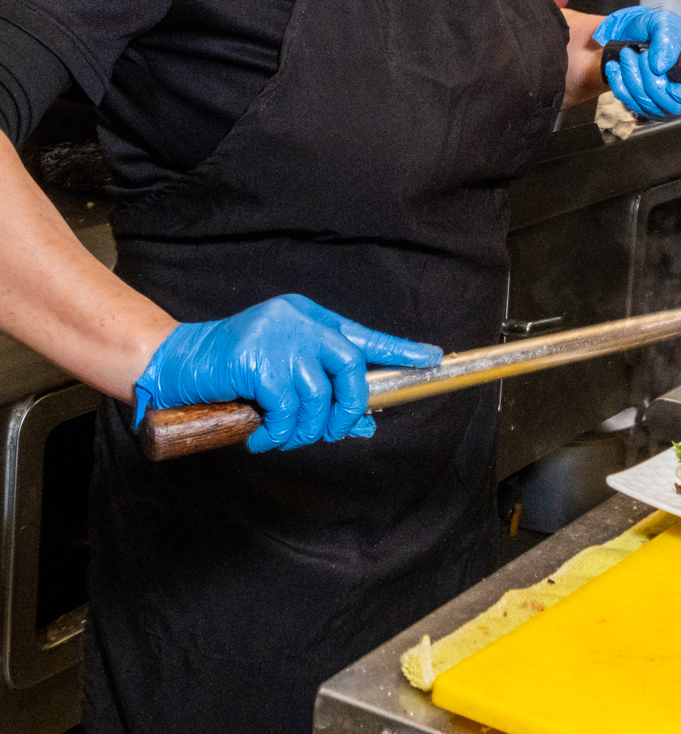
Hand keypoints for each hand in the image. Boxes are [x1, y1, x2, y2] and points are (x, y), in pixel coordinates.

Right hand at [132, 295, 442, 452]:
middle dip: (347, 407)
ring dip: (303, 429)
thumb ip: (318, 391)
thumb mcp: (280, 375)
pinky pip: (286, 408)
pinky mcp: (257, 360)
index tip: (431, 358)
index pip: (363, 335)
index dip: (399, 349)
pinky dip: (277, 433)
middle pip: (350, 365)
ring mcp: (278, 338)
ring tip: (281, 436)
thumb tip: (362, 423)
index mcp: (308, 319)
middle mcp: (299, 322)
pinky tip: (261, 436)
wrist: (174, 363)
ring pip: (317, 395)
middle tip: (331, 431)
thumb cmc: (229, 371)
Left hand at [592, 6, 680, 119]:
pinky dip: (620, 84)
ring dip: (632, 77)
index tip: (674, 86)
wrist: (627, 33)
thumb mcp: (663, 22)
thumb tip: (662, 66)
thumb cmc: (652, 27)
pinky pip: (631, 105)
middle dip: (652, 80)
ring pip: (650, 106)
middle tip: (640, 54)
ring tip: (627, 54)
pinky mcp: (644, 107)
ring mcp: (666, 103)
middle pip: (675, 106)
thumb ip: (666, 39)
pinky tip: (617, 67)